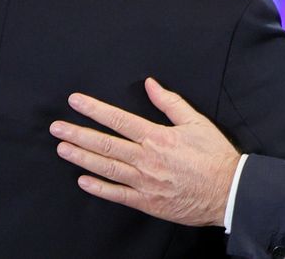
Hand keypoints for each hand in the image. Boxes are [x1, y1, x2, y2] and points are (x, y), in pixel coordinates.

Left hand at [50, 77, 240, 226]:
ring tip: (62, 148)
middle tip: (57, 127)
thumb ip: (170, 102)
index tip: (76, 102)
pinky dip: (99, 188)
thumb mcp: (196, 122)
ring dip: (81, 157)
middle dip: (78, 134)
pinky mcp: (147, 202)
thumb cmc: (214, 156)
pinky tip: (82, 180)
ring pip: (106, 168)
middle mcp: (146, 159)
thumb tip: (150, 84)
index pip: (118, 119)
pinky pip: (117, 194)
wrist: (227, 191)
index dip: (94, 110)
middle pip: (105, 144)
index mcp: (157, 137)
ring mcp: (144, 182)